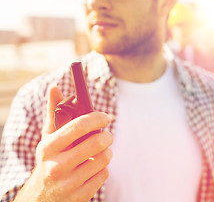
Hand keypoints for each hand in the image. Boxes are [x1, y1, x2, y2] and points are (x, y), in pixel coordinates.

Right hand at [14, 85, 112, 201]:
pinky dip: (103, 169)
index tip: (106, 117)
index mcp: (48, 148)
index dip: (96, 118)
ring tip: (98, 152)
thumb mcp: (48, 137)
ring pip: (104, 159)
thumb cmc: (50, 159)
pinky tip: (93, 169)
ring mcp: (68, 184)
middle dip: (106, 137)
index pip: (78, 126)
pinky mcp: (80, 196)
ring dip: (106, 153)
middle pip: (97, 143)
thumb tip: (55, 88)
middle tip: (105, 136)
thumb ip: (53, 112)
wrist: (42, 197)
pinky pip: (104, 175)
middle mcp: (56, 167)